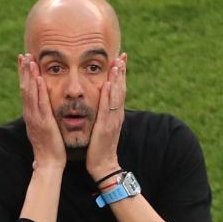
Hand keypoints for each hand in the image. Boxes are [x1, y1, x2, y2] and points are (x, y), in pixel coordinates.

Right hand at [19, 53, 65, 170]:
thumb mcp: (44, 129)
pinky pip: (40, 104)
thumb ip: (42, 118)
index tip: (24, 61)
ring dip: (29, 76)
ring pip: (30, 93)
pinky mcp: (43, 123)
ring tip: (29, 60)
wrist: (49, 164)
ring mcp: (35, 118)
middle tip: (23, 54)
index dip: (24, 75)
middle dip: (24, 71)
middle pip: (25, 88)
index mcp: (31, 115)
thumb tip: (42, 111)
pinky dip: (39, 90)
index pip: (26, 91)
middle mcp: (30, 114)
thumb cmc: (50, 148)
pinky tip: (40, 79)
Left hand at [86, 55, 126, 179]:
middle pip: (121, 89)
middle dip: (121, 72)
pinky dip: (108, 95)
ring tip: (117, 64)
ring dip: (117, 79)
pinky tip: (107, 84)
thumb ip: (104, 115)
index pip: (119, 91)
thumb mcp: (103, 127)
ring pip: (116, 96)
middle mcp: (116, 115)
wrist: (104, 165)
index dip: (121, 75)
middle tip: (121, 56)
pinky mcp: (106, 127)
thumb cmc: (100, 148)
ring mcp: (113, 121)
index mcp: (115, 115)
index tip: (120, 60)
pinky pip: (107, 108)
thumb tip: (102, 103)